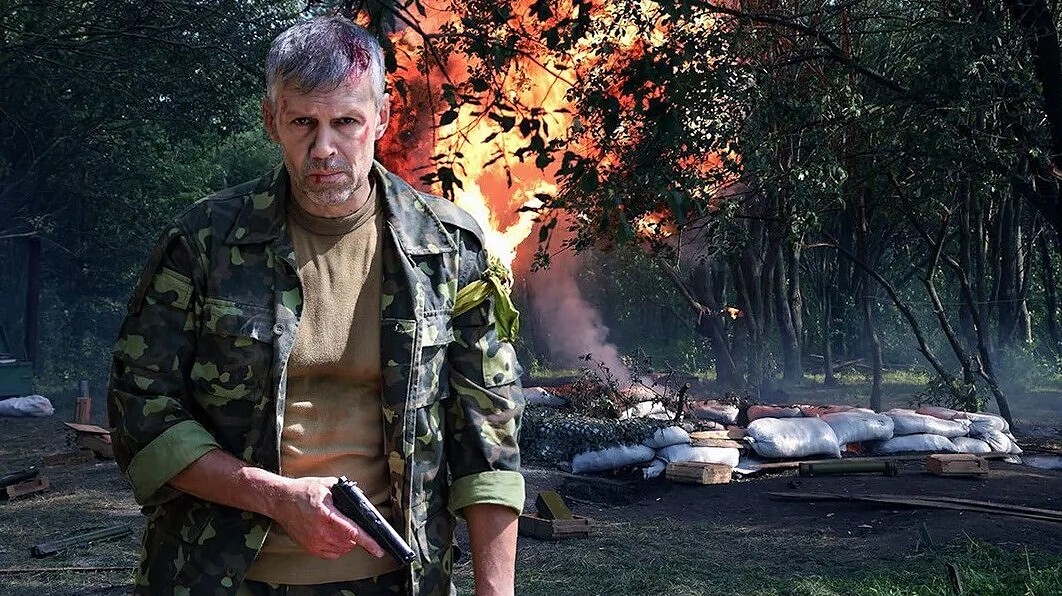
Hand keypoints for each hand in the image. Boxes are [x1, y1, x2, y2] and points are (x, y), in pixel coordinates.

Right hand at [268, 476, 385, 559]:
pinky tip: (335, 537)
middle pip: (349, 542)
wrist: (281, 501)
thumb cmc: (303, 492)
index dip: (367, 541)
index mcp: (326, 515)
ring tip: (343, 528)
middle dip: (356, 535)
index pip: (352, 531)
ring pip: (342, 549)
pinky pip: (332, 554)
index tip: (378, 548)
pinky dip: (338, 548)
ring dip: (348, 542)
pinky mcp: (310, 548)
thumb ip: (346, 491)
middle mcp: (320, 531)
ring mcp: (314, 542)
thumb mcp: (327, 485)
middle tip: (352, 523)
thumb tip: (360, 499)